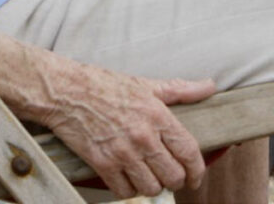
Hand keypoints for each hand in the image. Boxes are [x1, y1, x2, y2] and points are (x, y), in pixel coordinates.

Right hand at [38, 54, 213, 198]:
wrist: (64, 90)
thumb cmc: (102, 85)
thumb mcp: (143, 83)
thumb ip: (179, 89)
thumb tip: (209, 86)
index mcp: (156, 115)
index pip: (190, 153)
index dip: (197, 171)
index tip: (195, 177)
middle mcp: (143, 136)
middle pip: (174, 177)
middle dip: (174, 179)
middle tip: (166, 174)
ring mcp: (122, 152)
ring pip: (152, 188)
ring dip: (151, 185)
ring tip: (145, 175)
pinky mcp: (102, 163)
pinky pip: (125, 191)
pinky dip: (127, 188)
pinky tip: (124, 176)